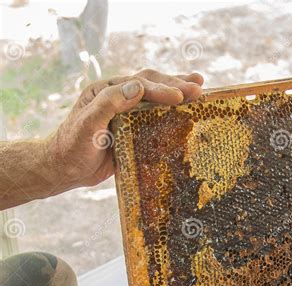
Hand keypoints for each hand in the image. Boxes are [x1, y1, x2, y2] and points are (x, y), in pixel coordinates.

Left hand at [46, 69, 203, 187]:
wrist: (65, 169)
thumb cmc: (72, 147)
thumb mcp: (86, 124)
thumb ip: (108, 104)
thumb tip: (137, 87)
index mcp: (106, 91)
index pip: (138, 85)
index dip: (160, 89)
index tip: (180, 96)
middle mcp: (119, 97)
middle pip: (151, 84)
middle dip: (176, 84)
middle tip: (199, 89)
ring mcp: (128, 112)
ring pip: (156, 97)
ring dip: (178, 91)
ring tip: (200, 88)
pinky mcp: (134, 128)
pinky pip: (157, 115)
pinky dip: (174, 111)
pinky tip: (187, 110)